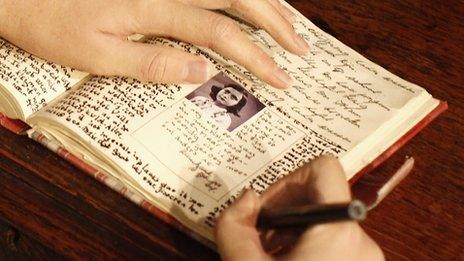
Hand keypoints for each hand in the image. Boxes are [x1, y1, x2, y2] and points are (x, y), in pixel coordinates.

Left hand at [0, 0, 307, 87]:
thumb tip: (204, 73)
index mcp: (155, 5)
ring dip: (266, 1)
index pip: (221, 32)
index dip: (256, 56)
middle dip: (276, 22)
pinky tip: (251, 3)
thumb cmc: (51, 22)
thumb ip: (152, 63)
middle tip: (301, 48)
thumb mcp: (96, 55)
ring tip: (290, 24)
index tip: (280, 79)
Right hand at [215, 156, 383, 259]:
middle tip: (259, 239)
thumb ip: (233, 226)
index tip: (266, 209)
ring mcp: (366, 256)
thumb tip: (245, 199)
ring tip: (271, 257)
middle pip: (318, 196)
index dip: (287, 180)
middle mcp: (362, 240)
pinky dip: (305, 247)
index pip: (323, 168)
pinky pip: (333, 242)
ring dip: (290, 232)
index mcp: (339, 232)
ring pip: (323, 222)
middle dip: (282, 212)